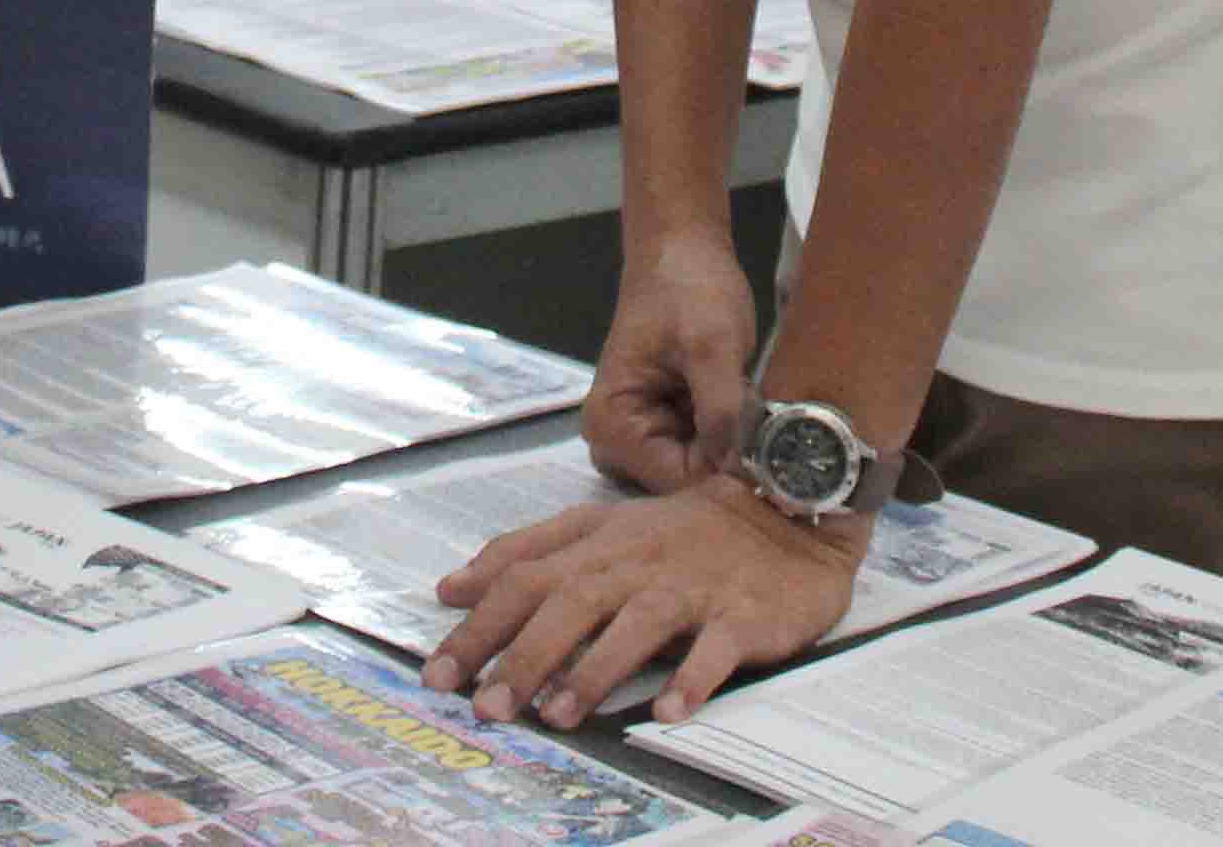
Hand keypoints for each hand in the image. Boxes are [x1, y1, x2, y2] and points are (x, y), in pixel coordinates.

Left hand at [426, 479, 857, 725]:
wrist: (783, 509)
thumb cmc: (683, 530)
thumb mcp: (599, 527)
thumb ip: (526, 551)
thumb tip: (453, 586)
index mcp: (599, 544)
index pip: (525, 578)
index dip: (479, 624)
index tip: (439, 671)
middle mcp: (638, 563)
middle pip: (570, 602)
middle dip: (523, 655)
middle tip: (486, 706)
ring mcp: (692, 588)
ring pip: (636, 623)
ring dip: (594, 670)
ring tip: (558, 714)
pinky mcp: (743, 615)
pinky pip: (716, 648)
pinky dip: (691, 678)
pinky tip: (667, 709)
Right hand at [578, 233, 754, 496]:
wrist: (685, 250)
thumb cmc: (690, 290)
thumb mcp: (711, 346)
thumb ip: (721, 412)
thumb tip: (740, 473)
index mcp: (612, 427)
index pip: (677, 484)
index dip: (726, 471)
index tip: (768, 446)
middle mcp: (616, 444)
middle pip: (686, 485)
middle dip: (729, 456)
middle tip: (756, 411)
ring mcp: (641, 438)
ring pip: (702, 471)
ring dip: (733, 443)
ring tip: (748, 399)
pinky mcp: (666, 428)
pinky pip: (706, 452)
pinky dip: (731, 433)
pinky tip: (742, 401)